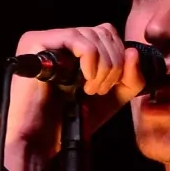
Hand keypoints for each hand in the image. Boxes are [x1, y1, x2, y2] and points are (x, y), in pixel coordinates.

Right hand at [0, 24, 150, 170]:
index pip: (107, 33)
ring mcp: (46, 39)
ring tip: (90, 90)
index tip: (111, 86)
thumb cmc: (71, 120)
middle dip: (113, 64)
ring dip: (102, 66)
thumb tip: (133, 52)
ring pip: (93, 34)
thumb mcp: (112, 97)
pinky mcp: (36, 42)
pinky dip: (90, 60)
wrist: (42, 139)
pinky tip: (83, 81)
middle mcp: (59, 39)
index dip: (119, 57)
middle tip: (99, 90)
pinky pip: (76, 38)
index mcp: (75, 48)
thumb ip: (130, 77)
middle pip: (103, 31)